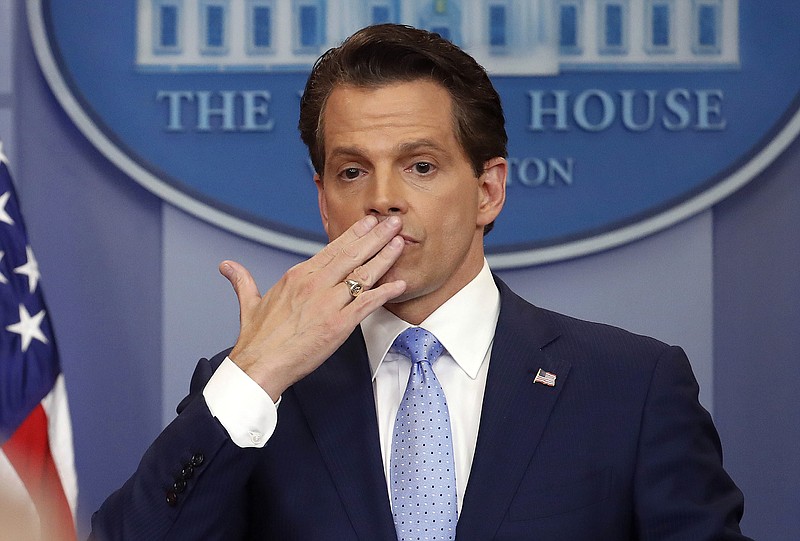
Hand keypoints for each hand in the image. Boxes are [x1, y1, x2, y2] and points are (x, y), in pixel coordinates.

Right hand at [219, 215, 406, 399]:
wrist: (258, 367)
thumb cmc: (256, 340)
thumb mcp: (250, 304)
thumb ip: (243, 281)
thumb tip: (227, 266)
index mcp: (297, 276)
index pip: (332, 249)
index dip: (354, 234)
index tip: (369, 223)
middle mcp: (314, 283)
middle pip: (352, 254)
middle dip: (376, 236)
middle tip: (394, 222)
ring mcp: (327, 302)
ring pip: (363, 274)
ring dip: (385, 257)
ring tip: (401, 241)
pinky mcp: (338, 324)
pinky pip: (367, 303)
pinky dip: (385, 292)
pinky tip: (400, 283)